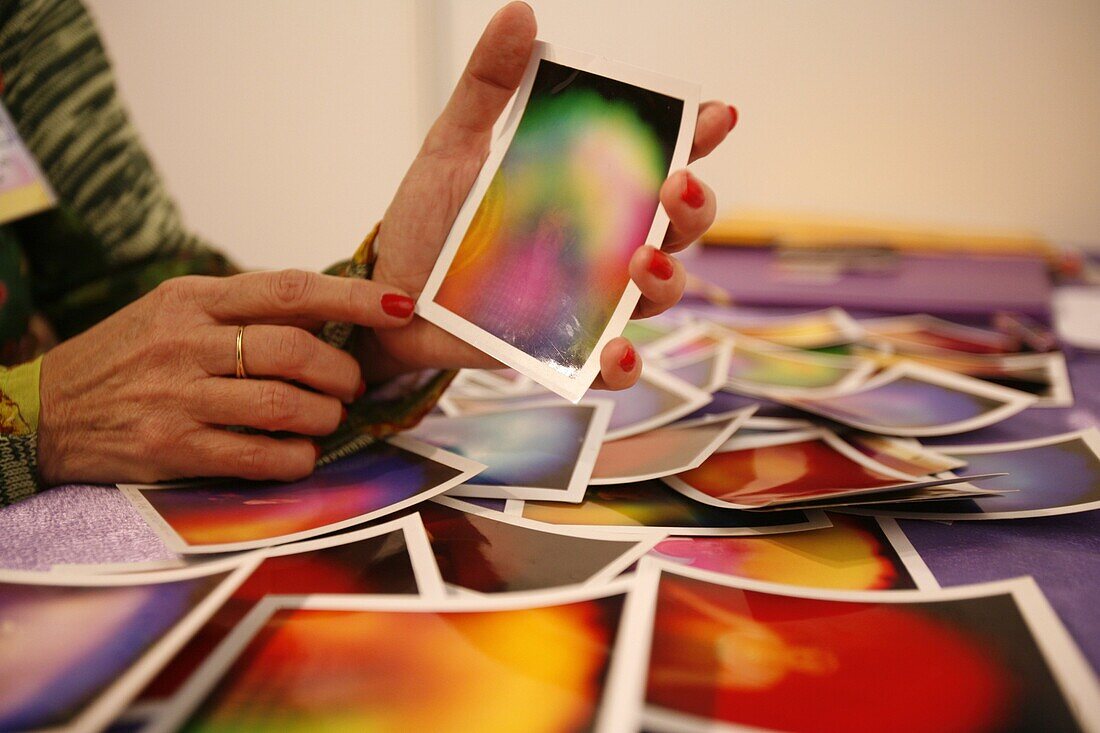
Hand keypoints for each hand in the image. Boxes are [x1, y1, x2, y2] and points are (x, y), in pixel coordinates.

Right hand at [37, 270, 416, 484]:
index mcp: (192, 299)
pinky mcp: (170, 447)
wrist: (44, 412)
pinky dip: (293, 458)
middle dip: (340, 371)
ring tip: (327, 419)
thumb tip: (322, 316)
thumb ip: (239, 311)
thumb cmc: (125, 358)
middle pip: (294, 349)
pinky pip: (255, 455)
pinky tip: (299, 455)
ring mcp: (177, 396)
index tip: (397, 306)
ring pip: (282, 404)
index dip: (352, 298)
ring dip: (323, 416)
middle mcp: (185, 342)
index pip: (288, 289)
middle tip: (350, 385)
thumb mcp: (171, 313)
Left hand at [361, 1, 735, 389]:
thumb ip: (488, 87)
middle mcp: (600, 241)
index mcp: (585, 187)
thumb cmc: (428, 221)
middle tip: (675, 187)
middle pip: (678, 226)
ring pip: (658, 293)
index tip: (714, 117)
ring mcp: (586, 297)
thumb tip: (520, 14)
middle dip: (694, 206)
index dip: (695, 137)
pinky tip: (617, 354)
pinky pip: (608, 366)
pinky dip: (622, 366)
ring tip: (642, 260)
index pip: (656, 158)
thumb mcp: (453, 146)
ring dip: (667, 278)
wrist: (384, 295)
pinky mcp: (560, 350)